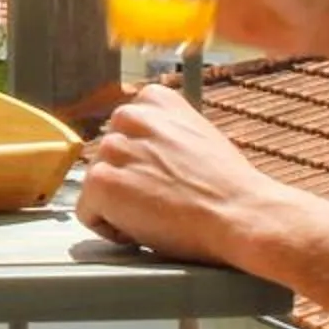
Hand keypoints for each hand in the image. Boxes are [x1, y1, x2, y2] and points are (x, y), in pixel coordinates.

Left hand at [77, 84, 299, 266]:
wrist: (240, 214)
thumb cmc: (227, 187)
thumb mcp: (198, 135)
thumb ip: (164, 132)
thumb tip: (145, 147)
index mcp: (154, 100)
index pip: (125, 131)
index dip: (142, 162)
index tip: (164, 176)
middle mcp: (129, 116)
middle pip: (109, 159)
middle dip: (129, 181)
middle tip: (164, 198)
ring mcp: (112, 148)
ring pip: (98, 185)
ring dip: (120, 205)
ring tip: (159, 212)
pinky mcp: (101, 182)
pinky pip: (88, 213)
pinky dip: (110, 228)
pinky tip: (144, 228)